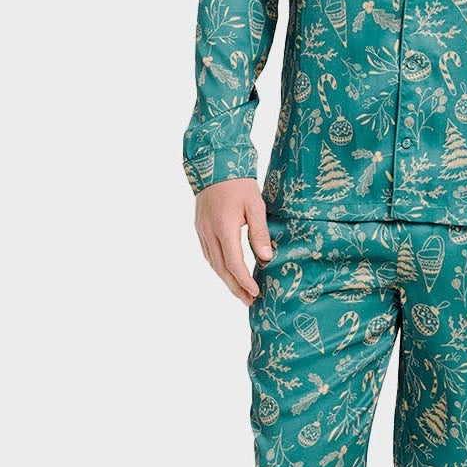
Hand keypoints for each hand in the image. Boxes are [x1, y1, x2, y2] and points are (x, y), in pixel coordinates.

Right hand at [194, 177, 273, 303]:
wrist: (214, 165)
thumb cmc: (239, 184)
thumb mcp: (255, 206)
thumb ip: (260, 233)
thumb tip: (266, 258)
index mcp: (224, 227)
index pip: (234, 263)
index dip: (244, 281)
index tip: (256, 292)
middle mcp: (209, 233)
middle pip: (221, 269)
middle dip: (235, 288)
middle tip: (249, 301)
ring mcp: (202, 231)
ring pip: (213, 264)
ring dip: (226, 280)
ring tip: (241, 292)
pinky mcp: (200, 228)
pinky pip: (208, 254)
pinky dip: (218, 267)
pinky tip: (228, 272)